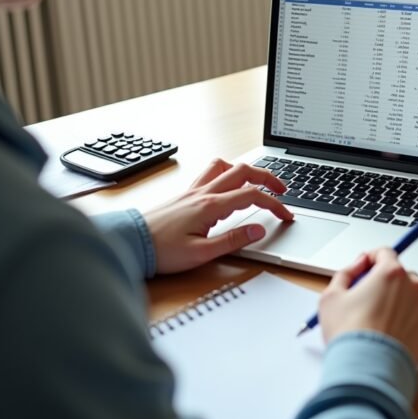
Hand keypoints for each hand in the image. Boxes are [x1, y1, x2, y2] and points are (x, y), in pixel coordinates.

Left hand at [144, 159, 292, 273]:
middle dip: (267, 177)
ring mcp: (194, 190)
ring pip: (226, 165)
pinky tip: (228, 184)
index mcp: (211, 206)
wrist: (131, 243)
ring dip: (246, 169)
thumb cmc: (162, 251)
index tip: (287, 215)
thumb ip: (233, 240)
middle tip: (282, 190)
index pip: (253, 196)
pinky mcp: (186, 194)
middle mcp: (204, 192)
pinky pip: (210, 172)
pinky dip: (227, 171)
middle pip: (243, 171)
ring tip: (257, 182)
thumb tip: (260, 230)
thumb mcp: (202, 253)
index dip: (275, 204)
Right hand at [318, 249, 417, 362]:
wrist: (367, 369)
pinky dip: (407, 319)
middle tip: (367, 297)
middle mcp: (412, 286)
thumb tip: (358, 264)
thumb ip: (346, 272)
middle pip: (400, 274)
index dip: (372, 258)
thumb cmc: (349, 333)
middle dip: (385, 281)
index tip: (364, 268)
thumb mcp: (331, 296)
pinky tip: (389, 332)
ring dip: (398, 300)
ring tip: (377, 319)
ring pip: (411, 295)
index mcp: (390, 272)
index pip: (385, 252)